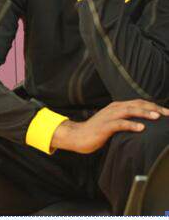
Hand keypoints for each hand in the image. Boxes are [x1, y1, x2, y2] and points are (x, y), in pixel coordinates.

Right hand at [51, 99, 168, 153]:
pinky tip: (141, 128)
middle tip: (167, 114)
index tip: (167, 112)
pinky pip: (119, 124)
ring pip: (128, 111)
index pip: (138, 102)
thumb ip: (125, 120)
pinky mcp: (104, 127)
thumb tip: (144, 124)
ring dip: (143, 113)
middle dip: (153, 108)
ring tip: (156, 117)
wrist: (78, 136)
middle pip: (136, 104)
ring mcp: (108, 117)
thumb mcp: (113, 123)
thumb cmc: (97, 131)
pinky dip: (131, 124)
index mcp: (116, 106)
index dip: (153, 105)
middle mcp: (113, 109)